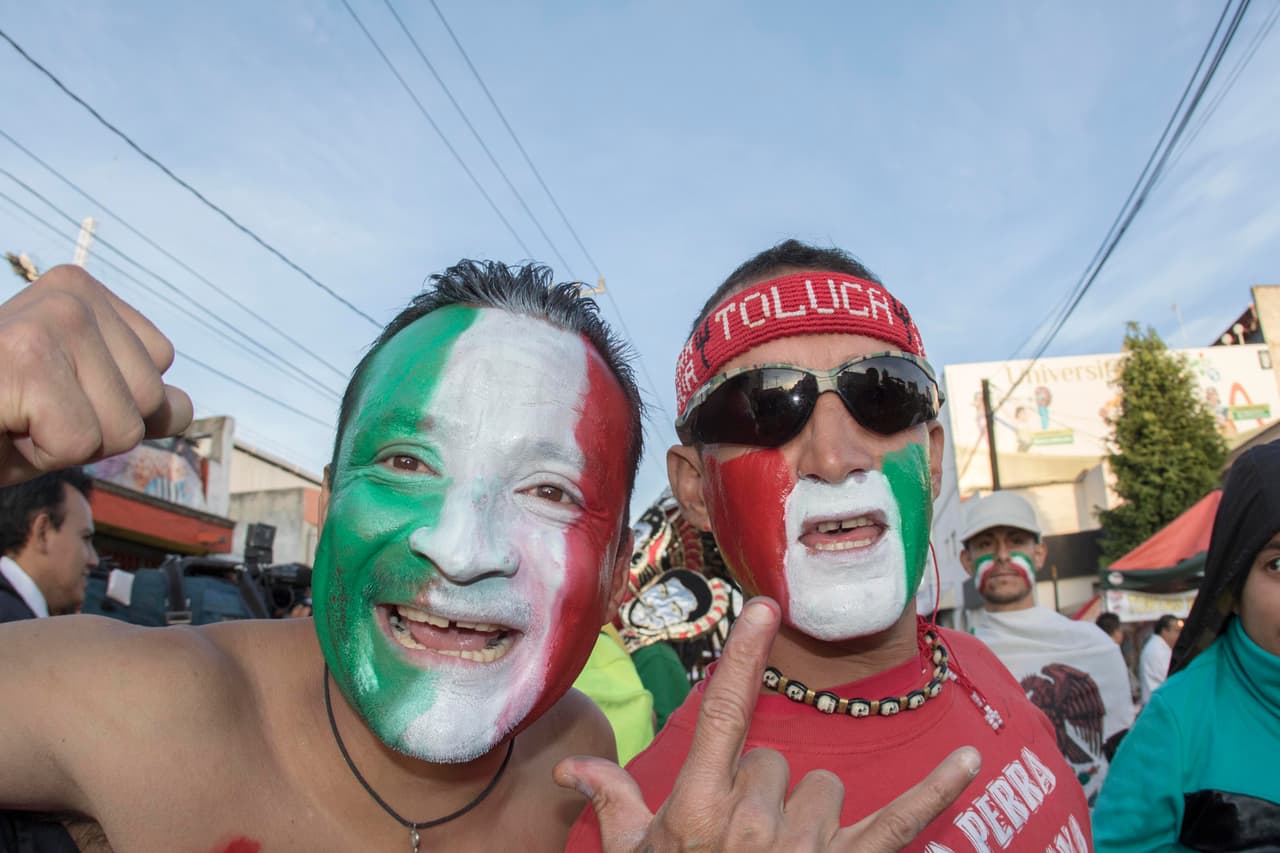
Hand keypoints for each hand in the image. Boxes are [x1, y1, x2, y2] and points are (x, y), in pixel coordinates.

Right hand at [0, 265, 191, 484]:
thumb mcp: (71, 403)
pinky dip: (39, 455)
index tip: (45, 397)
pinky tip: (2, 426)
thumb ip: (131, 401)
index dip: (106, 404)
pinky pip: (81, 442)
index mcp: (82, 291)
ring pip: (122, 428)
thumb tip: (185, 407)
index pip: (159, 368)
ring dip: (64, 445)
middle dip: (91, 429)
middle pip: (149, 401)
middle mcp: (70, 294)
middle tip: (25, 413)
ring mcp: (48, 321)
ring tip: (11, 417)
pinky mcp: (26, 359)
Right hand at [554, 598, 980, 850]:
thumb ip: (614, 806)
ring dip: (806, 821)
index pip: (724, 712)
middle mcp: (755, 821)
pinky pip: (903, 820)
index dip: (745, 656)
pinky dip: (939, 789)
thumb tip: (570, 766)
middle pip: (775, 763)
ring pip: (823, 791)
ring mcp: (807, 848)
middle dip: (760, 795)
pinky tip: (970, 756)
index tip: (766, 606)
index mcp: (700, 806)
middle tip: (738, 846)